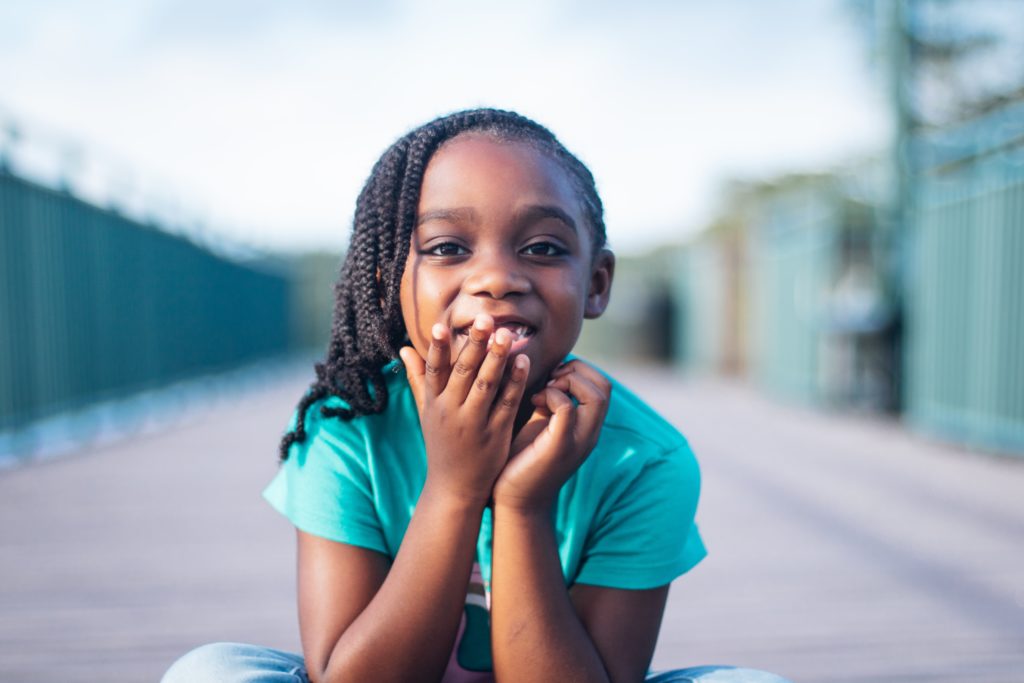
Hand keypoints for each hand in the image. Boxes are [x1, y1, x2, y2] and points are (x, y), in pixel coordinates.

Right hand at [399, 314, 530, 507]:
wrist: (455, 488)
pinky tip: (525, 361)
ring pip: (486, 385)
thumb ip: (418, 380)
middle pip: (462, 373)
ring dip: (497, 358)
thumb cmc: (441, 445)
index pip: (434, 371)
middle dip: (474, 345)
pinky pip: (507, 403)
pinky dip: (516, 381)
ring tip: (507, 333)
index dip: (437, 349)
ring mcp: (474, 423)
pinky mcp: (496, 434)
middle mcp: (452, 412)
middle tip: (485, 318)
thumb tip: (404, 349)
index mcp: (434, 404)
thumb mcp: (426, 413)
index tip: (441, 325)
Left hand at [493, 359, 610, 513]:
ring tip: (544, 390)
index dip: (580, 370)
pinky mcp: (560, 447)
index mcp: (587, 427)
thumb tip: (547, 372)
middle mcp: (589, 433)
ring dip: (568, 381)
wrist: (515, 502)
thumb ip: (550, 402)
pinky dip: (552, 396)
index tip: (552, 375)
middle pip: (604, 387)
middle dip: (577, 370)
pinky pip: (568, 408)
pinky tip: (534, 402)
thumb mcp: (540, 424)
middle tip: (550, 378)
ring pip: (595, 395)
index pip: (603, 386)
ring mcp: (579, 441)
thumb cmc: (521, 461)